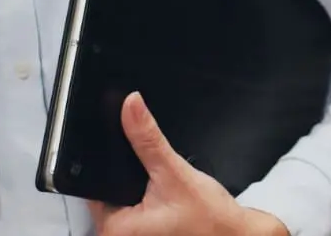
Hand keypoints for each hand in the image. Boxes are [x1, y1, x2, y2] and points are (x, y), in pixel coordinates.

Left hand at [89, 92, 290, 235]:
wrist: (237, 235)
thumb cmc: (210, 220)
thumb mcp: (175, 173)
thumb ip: (148, 140)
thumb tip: (131, 106)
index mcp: (115, 230)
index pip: (94, 184)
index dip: (107, 162)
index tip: (125, 150)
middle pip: (108, 190)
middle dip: (128, 176)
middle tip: (155, 179)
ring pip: (123, 199)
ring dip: (139, 187)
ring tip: (164, 190)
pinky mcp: (146, 235)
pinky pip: (136, 209)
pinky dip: (148, 198)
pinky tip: (166, 198)